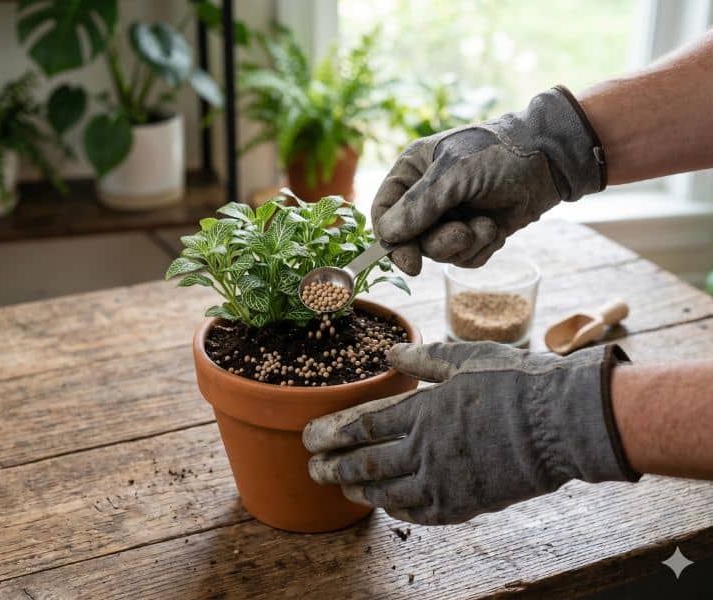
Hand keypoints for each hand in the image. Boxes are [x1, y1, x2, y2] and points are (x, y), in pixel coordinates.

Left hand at [303, 342, 638, 524]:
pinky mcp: (466, 503)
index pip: (364, 426)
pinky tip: (387, 507)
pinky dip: (399, 510)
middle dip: (335, 467)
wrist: (562, 423)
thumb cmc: (516, 383)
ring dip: (360, 491)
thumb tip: (391, 351)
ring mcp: (445, 481)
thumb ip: (424, 357)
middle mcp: (426, 450)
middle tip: (312, 469)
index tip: (310, 437)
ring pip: (388, 493)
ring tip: (341, 488)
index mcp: (423, 411)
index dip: (333, 432)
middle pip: (367, 464)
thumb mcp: (466, 358)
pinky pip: (421, 512)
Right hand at [372, 86, 606, 274]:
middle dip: (439, 243)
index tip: (410, 263)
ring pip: (438, 253)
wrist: (549, 160)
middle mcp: (425, 196)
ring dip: (464, 245)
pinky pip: (463, 258)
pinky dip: (481, 248)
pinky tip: (496, 228)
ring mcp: (449, 216)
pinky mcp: (472, 233)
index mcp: (411, 171)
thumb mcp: (454, 174)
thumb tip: (387, 235)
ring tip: (486, 225)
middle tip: (463, 234)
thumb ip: (419, 205)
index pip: (383, 212)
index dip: (391, 240)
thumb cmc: (498, 154)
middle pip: (410, 240)